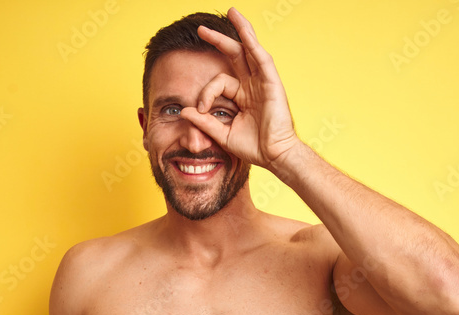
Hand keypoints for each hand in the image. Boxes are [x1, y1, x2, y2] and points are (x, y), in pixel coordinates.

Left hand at [178, 7, 301, 171]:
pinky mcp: (272, 83)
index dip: (206, 93)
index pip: (219, 82)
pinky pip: (262, 59)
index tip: (200, 110)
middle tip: (201, 30)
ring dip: (241, 30)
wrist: (274, 156)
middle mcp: (253, 86)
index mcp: (242, 96)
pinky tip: (245, 31)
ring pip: (250, 50)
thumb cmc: (254, 147)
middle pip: (235, 55)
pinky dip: (253, 43)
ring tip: (231, 12)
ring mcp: (263, 83)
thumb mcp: (222, 133)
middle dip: (219, 40)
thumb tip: (184, 110)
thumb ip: (204, 121)